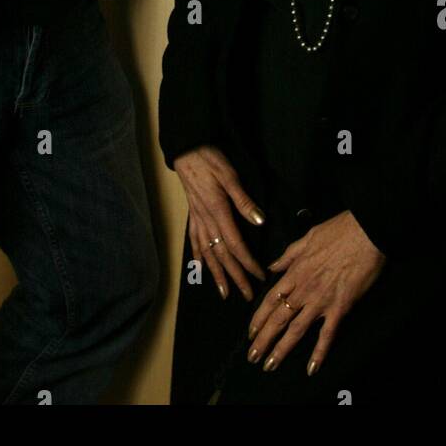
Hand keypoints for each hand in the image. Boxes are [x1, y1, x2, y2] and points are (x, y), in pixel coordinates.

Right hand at [173, 145, 266, 300]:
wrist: (186, 150)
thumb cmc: (210, 160)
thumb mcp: (230, 176)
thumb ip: (244, 201)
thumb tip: (259, 222)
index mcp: (218, 212)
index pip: (236, 245)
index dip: (248, 263)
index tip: (259, 277)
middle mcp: (206, 220)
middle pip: (222, 255)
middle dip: (235, 276)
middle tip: (246, 295)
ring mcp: (197, 219)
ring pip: (207, 252)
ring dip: (216, 274)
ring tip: (223, 292)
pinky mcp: (192, 214)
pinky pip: (194, 240)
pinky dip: (198, 256)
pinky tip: (200, 268)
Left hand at [246, 211, 384, 376]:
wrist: (366, 231)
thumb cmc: (338, 230)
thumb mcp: (307, 237)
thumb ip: (288, 255)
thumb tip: (272, 267)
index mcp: (295, 272)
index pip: (270, 300)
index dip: (258, 318)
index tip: (250, 333)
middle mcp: (304, 289)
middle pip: (278, 318)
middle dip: (263, 340)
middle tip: (252, 357)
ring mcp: (321, 300)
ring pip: (296, 330)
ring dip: (282, 349)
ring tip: (270, 365)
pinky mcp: (340, 307)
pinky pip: (327, 334)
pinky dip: (319, 352)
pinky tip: (312, 368)